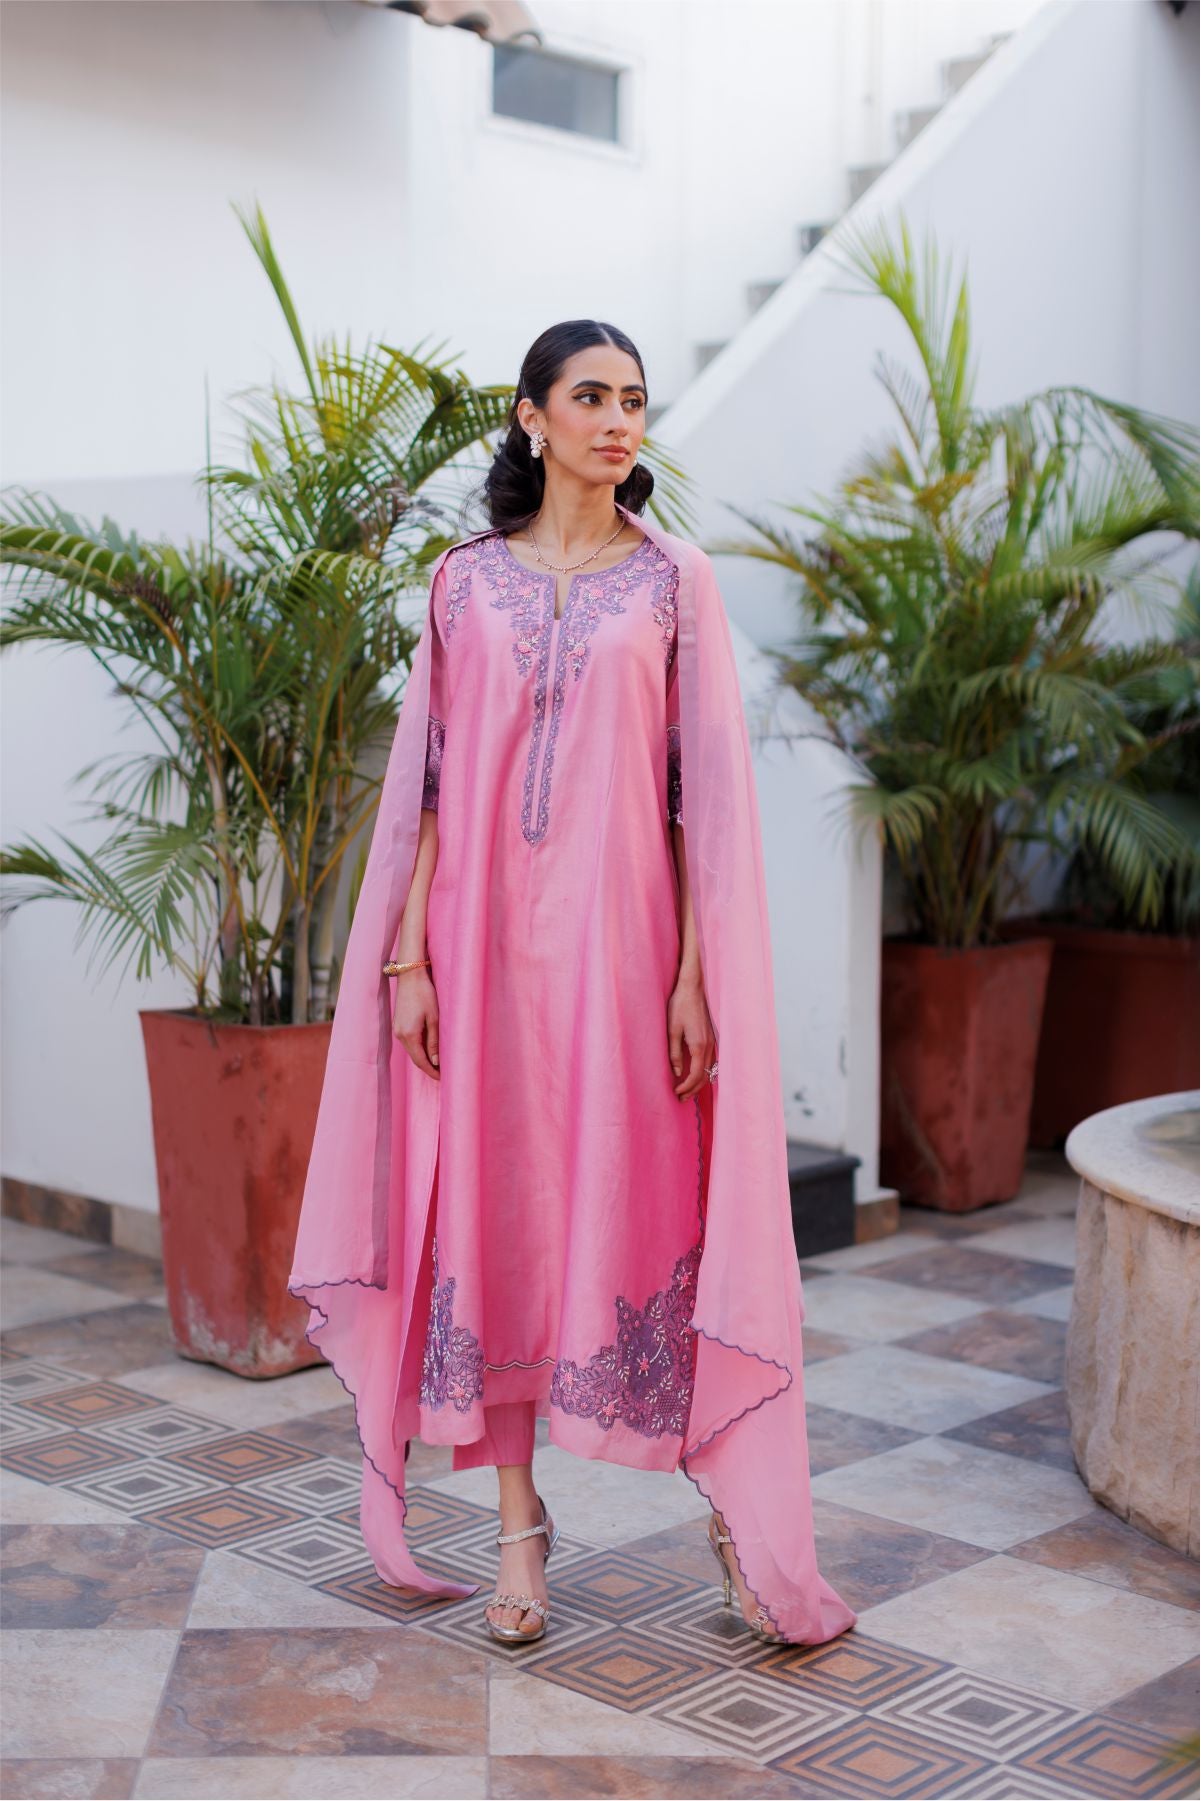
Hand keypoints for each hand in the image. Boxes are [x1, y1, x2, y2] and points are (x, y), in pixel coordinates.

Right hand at [392, 968, 439, 1079]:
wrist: (410, 976)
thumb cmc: (425, 994)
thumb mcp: (434, 1018)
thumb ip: (434, 1041)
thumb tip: (436, 1061)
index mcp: (409, 1035)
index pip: (420, 1061)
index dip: (431, 1071)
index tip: (441, 1078)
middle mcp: (399, 1034)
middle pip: (415, 1057)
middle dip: (428, 1066)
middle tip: (442, 1073)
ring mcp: (397, 1029)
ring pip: (411, 1049)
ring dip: (423, 1056)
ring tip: (437, 1062)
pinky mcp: (398, 1023)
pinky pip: (408, 1041)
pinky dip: (418, 1047)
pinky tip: (428, 1047)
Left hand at [667, 973, 715, 1099]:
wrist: (692, 987)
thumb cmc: (680, 1006)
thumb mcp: (672, 1030)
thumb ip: (674, 1053)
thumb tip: (677, 1072)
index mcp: (699, 1045)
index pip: (696, 1075)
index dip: (687, 1087)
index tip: (677, 1093)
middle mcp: (709, 1046)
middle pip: (705, 1076)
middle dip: (693, 1089)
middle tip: (681, 1098)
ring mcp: (712, 1041)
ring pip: (709, 1069)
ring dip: (699, 1081)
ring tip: (687, 1090)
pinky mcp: (711, 1037)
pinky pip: (710, 1061)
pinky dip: (704, 1071)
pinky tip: (695, 1073)